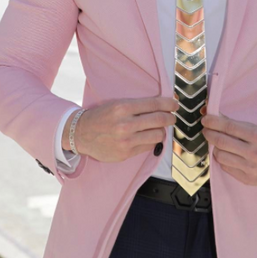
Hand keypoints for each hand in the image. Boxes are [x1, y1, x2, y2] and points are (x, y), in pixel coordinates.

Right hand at [63, 97, 177, 162]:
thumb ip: (138, 106)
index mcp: (123, 107)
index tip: (175, 104)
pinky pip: (148, 147)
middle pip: (160, 120)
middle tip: (172, 117)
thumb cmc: (101, 116)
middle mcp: (125, 124)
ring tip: (159, 128)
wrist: (80, 133)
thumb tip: (162, 106)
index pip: (155, 104)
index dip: (169, 104)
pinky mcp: (125, 153)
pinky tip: (148, 137)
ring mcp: (126, 140)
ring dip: (162, 131)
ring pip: (157, 135)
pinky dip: (152, 141)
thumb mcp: (117, 104)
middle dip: (170, 118)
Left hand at [201, 114, 256, 185]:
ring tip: (219, 143)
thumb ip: (236, 125)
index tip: (205, 119)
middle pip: (222, 141)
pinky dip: (222, 159)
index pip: (230, 127)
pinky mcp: (248, 179)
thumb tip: (214, 117)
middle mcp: (255, 153)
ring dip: (215, 147)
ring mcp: (251, 168)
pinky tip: (227, 154)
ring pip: (220, 155)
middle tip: (206, 130)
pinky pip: (225, 167)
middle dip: (209, 133)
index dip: (214, 122)